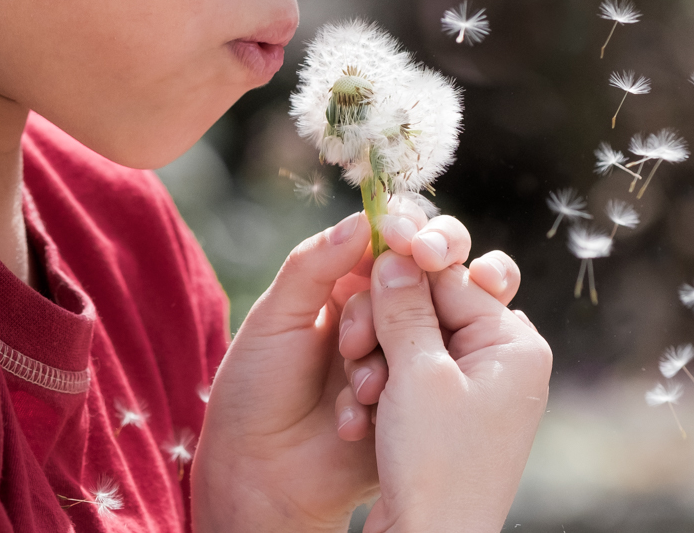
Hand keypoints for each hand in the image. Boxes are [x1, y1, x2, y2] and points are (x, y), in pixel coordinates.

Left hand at [190, 198, 525, 532]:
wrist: (262, 476)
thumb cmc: (256, 392)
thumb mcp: (276, 318)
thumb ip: (315, 265)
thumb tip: (365, 218)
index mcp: (350, 284)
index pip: (396, 239)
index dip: (412, 231)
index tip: (412, 239)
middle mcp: (387, 314)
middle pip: (433, 274)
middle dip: (427, 277)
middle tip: (415, 286)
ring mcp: (409, 356)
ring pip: (438, 325)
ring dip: (397, 349)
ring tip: (355, 385)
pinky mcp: (422, 398)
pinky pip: (435, 378)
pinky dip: (395, 395)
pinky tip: (353, 420)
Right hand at [334, 203, 524, 440]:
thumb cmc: (437, 465)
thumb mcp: (417, 376)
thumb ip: (404, 307)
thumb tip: (395, 253)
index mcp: (513, 342)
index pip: (453, 278)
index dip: (407, 264)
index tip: (373, 243)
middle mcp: (501, 359)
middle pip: (433, 307)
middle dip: (387, 325)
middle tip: (356, 341)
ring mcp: (475, 388)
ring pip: (411, 344)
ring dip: (375, 364)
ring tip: (361, 400)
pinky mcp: (445, 415)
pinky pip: (406, 380)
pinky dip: (379, 392)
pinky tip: (358, 420)